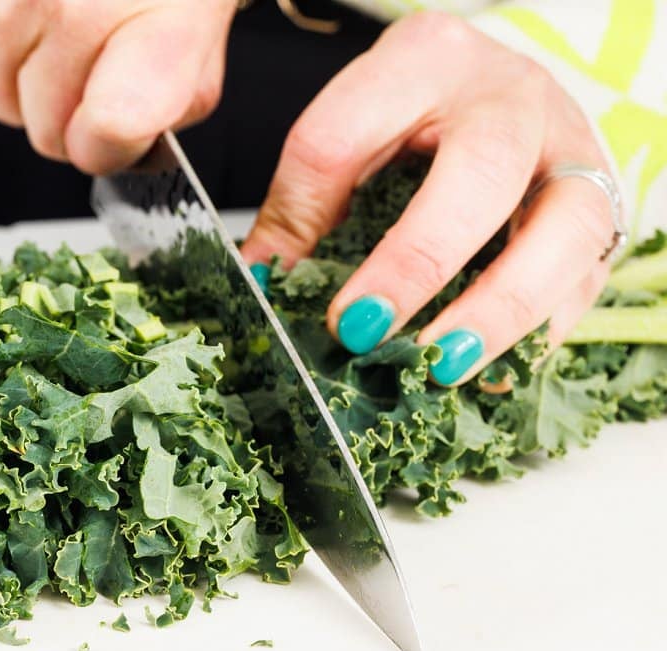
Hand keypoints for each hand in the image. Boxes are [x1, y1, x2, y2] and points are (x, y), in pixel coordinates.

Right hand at [0, 0, 237, 174]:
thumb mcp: (198, 38)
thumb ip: (171, 109)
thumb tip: (118, 151)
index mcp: (154, 27)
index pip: (111, 129)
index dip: (108, 148)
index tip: (114, 128)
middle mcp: (73, 6)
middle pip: (48, 134)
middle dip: (69, 112)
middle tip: (94, 57)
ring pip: (2, 102)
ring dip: (28, 77)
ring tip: (60, 19)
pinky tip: (25, 7)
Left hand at [240, 11, 617, 386]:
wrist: (500, 87)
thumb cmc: (416, 110)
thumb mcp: (347, 129)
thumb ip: (303, 199)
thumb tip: (264, 282)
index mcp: (423, 62)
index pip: (349, 136)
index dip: (318, 219)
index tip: (330, 312)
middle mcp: (511, 96)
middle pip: (483, 172)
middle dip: (422, 263)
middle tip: (369, 335)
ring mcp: (571, 146)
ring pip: (570, 226)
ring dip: (504, 310)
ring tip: (442, 367)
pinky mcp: (605, 203)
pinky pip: (588, 274)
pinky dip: (540, 330)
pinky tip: (487, 371)